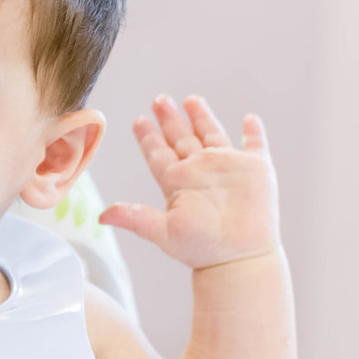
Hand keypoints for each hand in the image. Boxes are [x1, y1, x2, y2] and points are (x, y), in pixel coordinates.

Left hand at [99, 95, 279, 269]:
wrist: (238, 259)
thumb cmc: (201, 249)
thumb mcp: (163, 231)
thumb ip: (134, 217)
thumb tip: (102, 216)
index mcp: (178, 181)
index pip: (159, 153)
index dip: (149, 137)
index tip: (138, 120)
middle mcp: (200, 171)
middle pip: (181, 138)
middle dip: (170, 119)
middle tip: (158, 100)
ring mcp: (228, 169)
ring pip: (212, 134)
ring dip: (203, 117)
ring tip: (191, 100)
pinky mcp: (256, 171)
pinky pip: (256, 146)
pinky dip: (254, 133)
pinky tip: (250, 119)